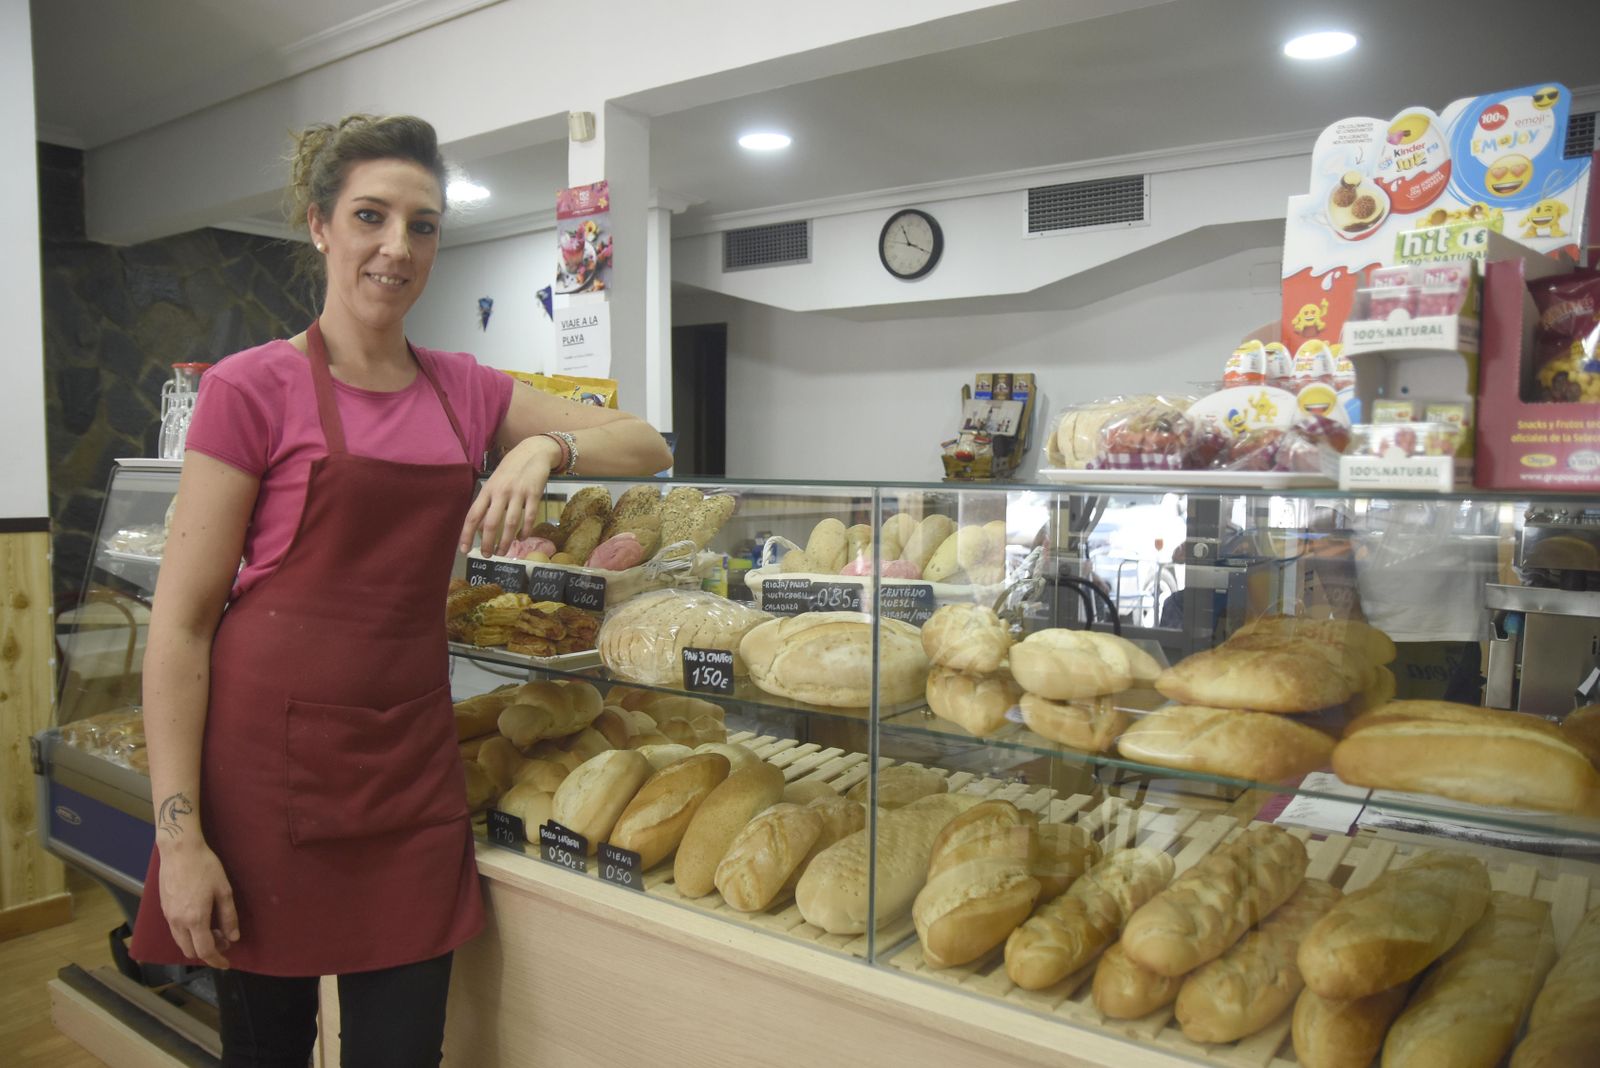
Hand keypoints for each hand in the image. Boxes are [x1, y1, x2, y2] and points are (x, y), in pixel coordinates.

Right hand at [158, 840, 238, 968]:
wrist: (179, 851)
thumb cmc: (205, 867)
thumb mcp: (224, 891)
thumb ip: (229, 917)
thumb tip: (233, 937)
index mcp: (195, 919)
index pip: (205, 951)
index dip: (217, 960)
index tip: (227, 964)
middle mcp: (178, 922)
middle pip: (190, 951)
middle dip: (208, 952)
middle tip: (224, 941)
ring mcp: (168, 916)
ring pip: (181, 942)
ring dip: (197, 944)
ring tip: (214, 931)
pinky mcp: (163, 909)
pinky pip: (175, 931)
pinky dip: (188, 935)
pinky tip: (200, 922)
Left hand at [460, 436, 562, 554]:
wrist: (533, 451)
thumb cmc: (510, 469)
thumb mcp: (495, 483)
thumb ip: (488, 503)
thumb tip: (482, 528)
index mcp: (487, 490)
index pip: (473, 515)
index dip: (467, 534)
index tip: (465, 550)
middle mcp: (501, 492)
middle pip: (491, 523)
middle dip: (487, 543)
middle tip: (487, 555)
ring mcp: (518, 493)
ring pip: (510, 523)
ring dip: (506, 541)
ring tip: (503, 552)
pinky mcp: (534, 494)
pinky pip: (529, 517)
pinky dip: (525, 531)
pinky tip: (522, 538)